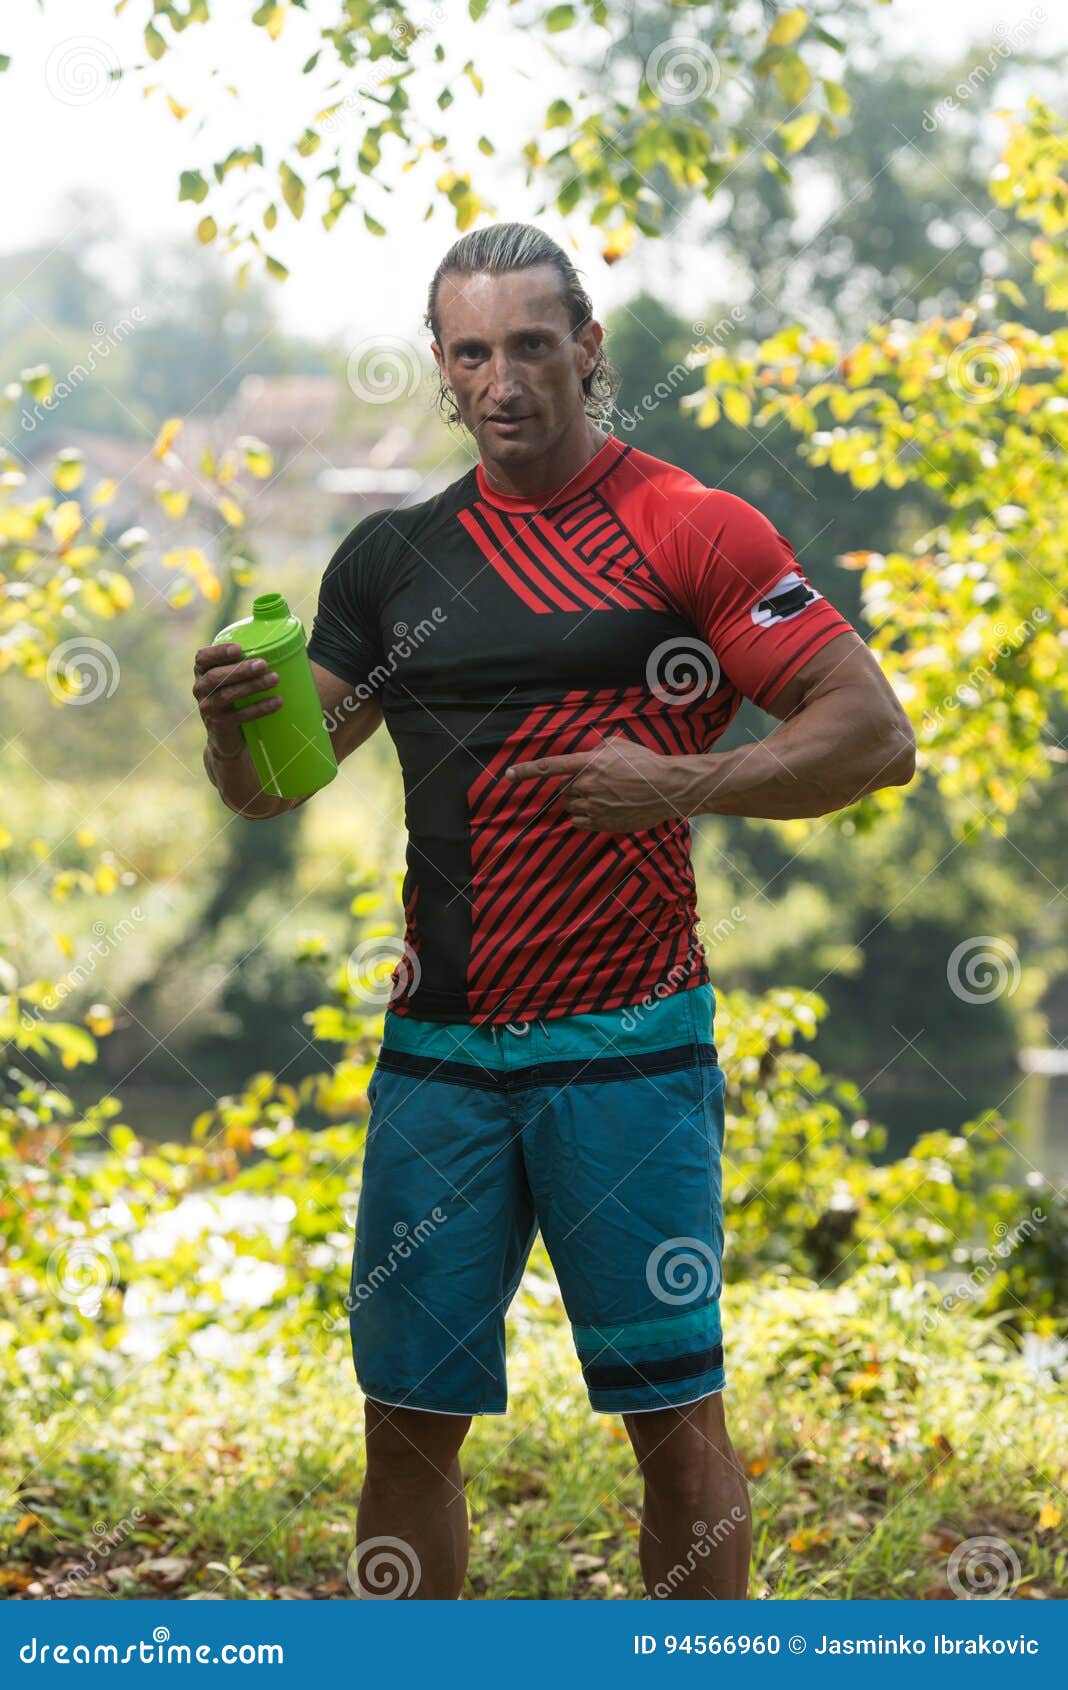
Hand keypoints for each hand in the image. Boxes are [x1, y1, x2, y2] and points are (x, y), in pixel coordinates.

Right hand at [193, 642, 281, 754]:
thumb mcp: (235, 681)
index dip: (219, 652)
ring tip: (275, 679)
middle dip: (240, 669)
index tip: (239, 649)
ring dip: (253, 686)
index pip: (202, 658)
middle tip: (264, 664)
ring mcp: (208, 708)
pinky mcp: (218, 725)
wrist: (228, 738)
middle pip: (216, 676)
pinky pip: (238, 716)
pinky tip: (277, 702)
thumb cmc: (236, 700)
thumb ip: (248, 664)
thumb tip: (291, 648)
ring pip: (227, 694)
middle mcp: (201, 689)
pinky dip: (259, 708)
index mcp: (203, 672)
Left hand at [505, 732, 687, 832]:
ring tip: (603, 795)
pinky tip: (602, 809)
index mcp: (589, 764)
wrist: (666, 788)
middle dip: (573, 786)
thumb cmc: (644, 763)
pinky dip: (584, 816)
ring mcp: (594, 807)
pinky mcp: (602, 824)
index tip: (508, 775)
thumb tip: (585, 755)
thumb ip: (594, 750)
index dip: (526, 771)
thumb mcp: (618, 745)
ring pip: (570, 807)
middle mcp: (587, 786)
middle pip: (563, 790)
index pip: (549, 767)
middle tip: (595, 782)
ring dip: (579, 801)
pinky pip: (579, 822)